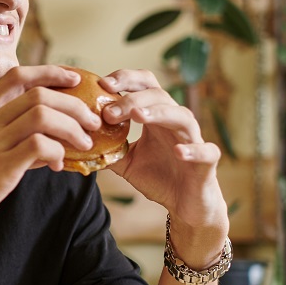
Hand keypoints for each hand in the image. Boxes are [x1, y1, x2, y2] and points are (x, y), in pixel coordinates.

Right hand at [0, 65, 101, 246]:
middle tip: (91, 121)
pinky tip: (60, 166)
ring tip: (84, 144)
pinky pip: (40, 147)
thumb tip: (49, 149)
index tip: (73, 79)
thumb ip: (7, 144)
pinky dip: (59, 153)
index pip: (17, 76)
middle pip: (39, 94)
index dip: (50, 72)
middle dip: (74, 104)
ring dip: (73, 127)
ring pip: (43, 116)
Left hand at [100, 69, 227, 228]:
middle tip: (109, 111)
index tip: (102, 84)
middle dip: (133, 98)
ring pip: (182, 116)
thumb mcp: (126, 162)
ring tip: (138, 115)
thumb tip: (78, 142)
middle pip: (159, 96)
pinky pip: (206, 151)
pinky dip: (193, 150)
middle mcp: (175, 122)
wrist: (185, 205)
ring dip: (159, 113)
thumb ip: (106, 150)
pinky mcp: (207, 162)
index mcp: (156, 117)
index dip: (126, 79)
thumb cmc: (159, 177)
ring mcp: (193, 139)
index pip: (144, 86)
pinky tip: (179, 151)